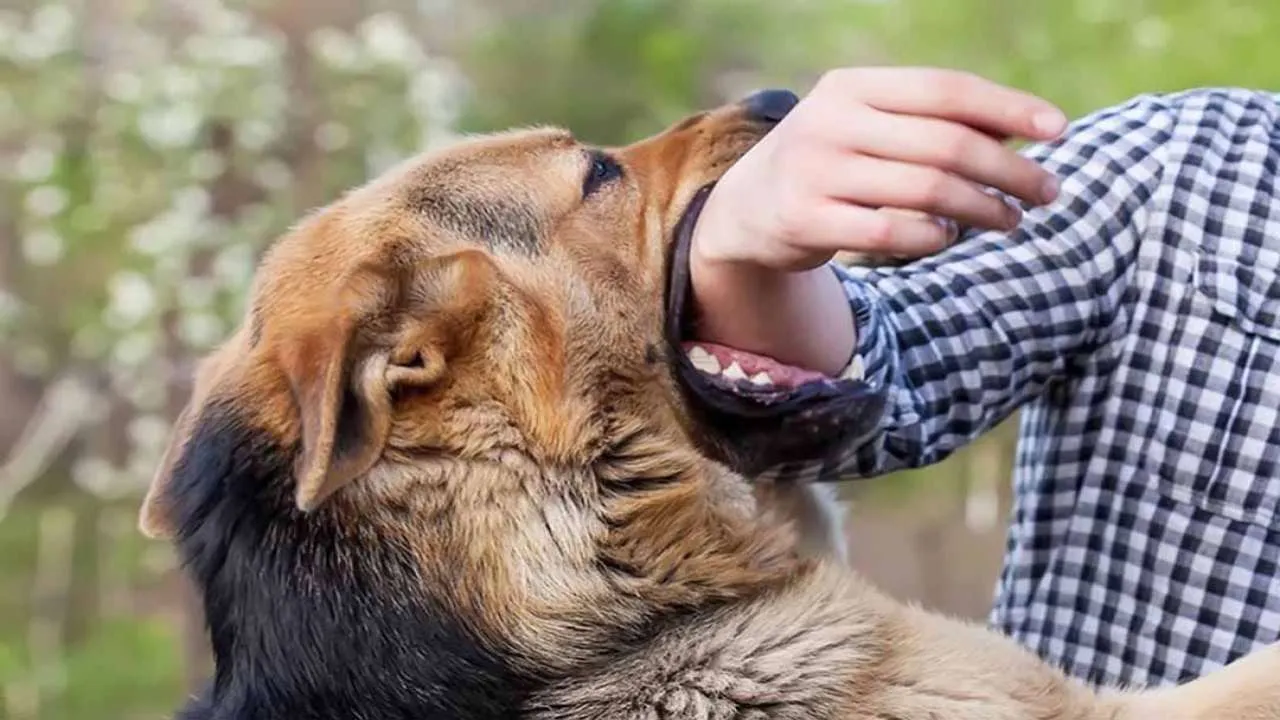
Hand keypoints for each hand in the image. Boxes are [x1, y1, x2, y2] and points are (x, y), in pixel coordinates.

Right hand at [689, 67, 1068, 374]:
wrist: (744, 210)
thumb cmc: (829, 163)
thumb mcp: (867, 126)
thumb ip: (929, 123)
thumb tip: (1024, 132)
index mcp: (852, 86)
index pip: (946, 90)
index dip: (1008, 108)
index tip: (1058, 131)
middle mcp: (830, 123)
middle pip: (946, 144)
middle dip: (1009, 170)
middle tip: (1048, 192)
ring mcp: (814, 172)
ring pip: (927, 190)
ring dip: (983, 209)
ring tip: (1011, 219)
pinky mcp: (805, 221)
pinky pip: (892, 233)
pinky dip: (932, 238)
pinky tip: (947, 238)